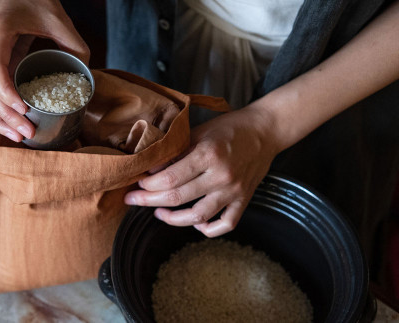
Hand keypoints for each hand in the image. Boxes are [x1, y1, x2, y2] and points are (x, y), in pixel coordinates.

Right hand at [0, 0, 89, 141]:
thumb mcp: (60, 19)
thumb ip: (75, 46)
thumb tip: (86, 79)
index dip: (6, 92)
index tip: (23, 110)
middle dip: (6, 115)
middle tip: (27, 134)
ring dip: (0, 120)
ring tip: (20, 138)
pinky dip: (1, 112)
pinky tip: (13, 128)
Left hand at [124, 106, 279, 236]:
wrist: (265, 131)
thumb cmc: (229, 128)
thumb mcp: (198, 132)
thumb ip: (176, 152)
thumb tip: (151, 170)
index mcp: (208, 155)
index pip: (169, 178)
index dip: (148, 184)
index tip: (137, 183)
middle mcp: (221, 176)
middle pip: (178, 198)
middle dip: (149, 201)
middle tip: (132, 199)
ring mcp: (234, 191)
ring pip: (198, 217)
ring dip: (173, 219)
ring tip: (158, 212)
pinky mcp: (244, 200)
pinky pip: (225, 224)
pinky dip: (208, 229)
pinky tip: (195, 223)